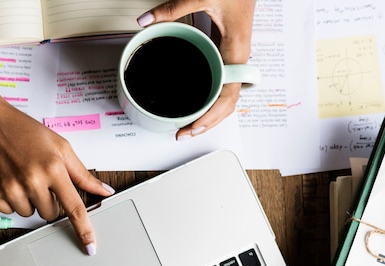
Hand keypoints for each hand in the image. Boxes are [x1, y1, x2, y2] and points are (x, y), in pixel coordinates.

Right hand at [0, 90, 114, 255]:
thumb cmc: (22, 130)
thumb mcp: (59, 146)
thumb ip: (82, 173)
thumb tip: (104, 191)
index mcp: (52, 168)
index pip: (74, 208)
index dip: (84, 230)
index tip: (90, 247)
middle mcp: (31, 180)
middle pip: (50, 214)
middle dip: (48, 200)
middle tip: (38, 178)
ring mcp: (9, 189)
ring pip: (29, 214)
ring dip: (28, 200)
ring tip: (19, 174)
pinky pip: (8, 211)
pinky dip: (9, 199)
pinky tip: (5, 177)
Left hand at [137, 0, 255, 139]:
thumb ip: (174, 8)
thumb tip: (147, 21)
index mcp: (236, 52)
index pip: (228, 96)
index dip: (211, 116)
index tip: (193, 127)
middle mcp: (237, 60)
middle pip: (227, 105)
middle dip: (207, 124)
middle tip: (183, 133)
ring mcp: (233, 60)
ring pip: (225, 99)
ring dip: (209, 116)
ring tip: (188, 127)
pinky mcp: (226, 57)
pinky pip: (221, 86)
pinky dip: (210, 102)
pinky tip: (196, 107)